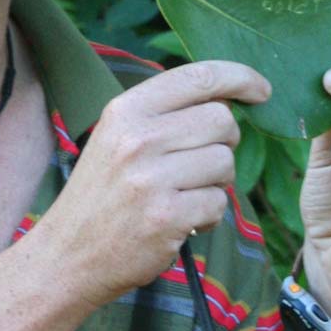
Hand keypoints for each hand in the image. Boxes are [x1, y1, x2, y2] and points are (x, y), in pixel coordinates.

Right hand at [42, 61, 269, 308]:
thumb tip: (226, 97)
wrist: (68, 254)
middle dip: (225, 141)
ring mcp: (151, 178)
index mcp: (126, 109)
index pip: (198, 76)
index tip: (262, 90)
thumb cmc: (103, 192)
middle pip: (222, 120)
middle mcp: (138, 138)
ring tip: (184, 194)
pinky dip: (209, 215)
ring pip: (225, 162)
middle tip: (203, 161)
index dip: (240, 77)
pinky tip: (182, 221)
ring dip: (217, 182)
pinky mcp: (166, 218)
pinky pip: (218, 203)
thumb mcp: (118, 136)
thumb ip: (164, 113)